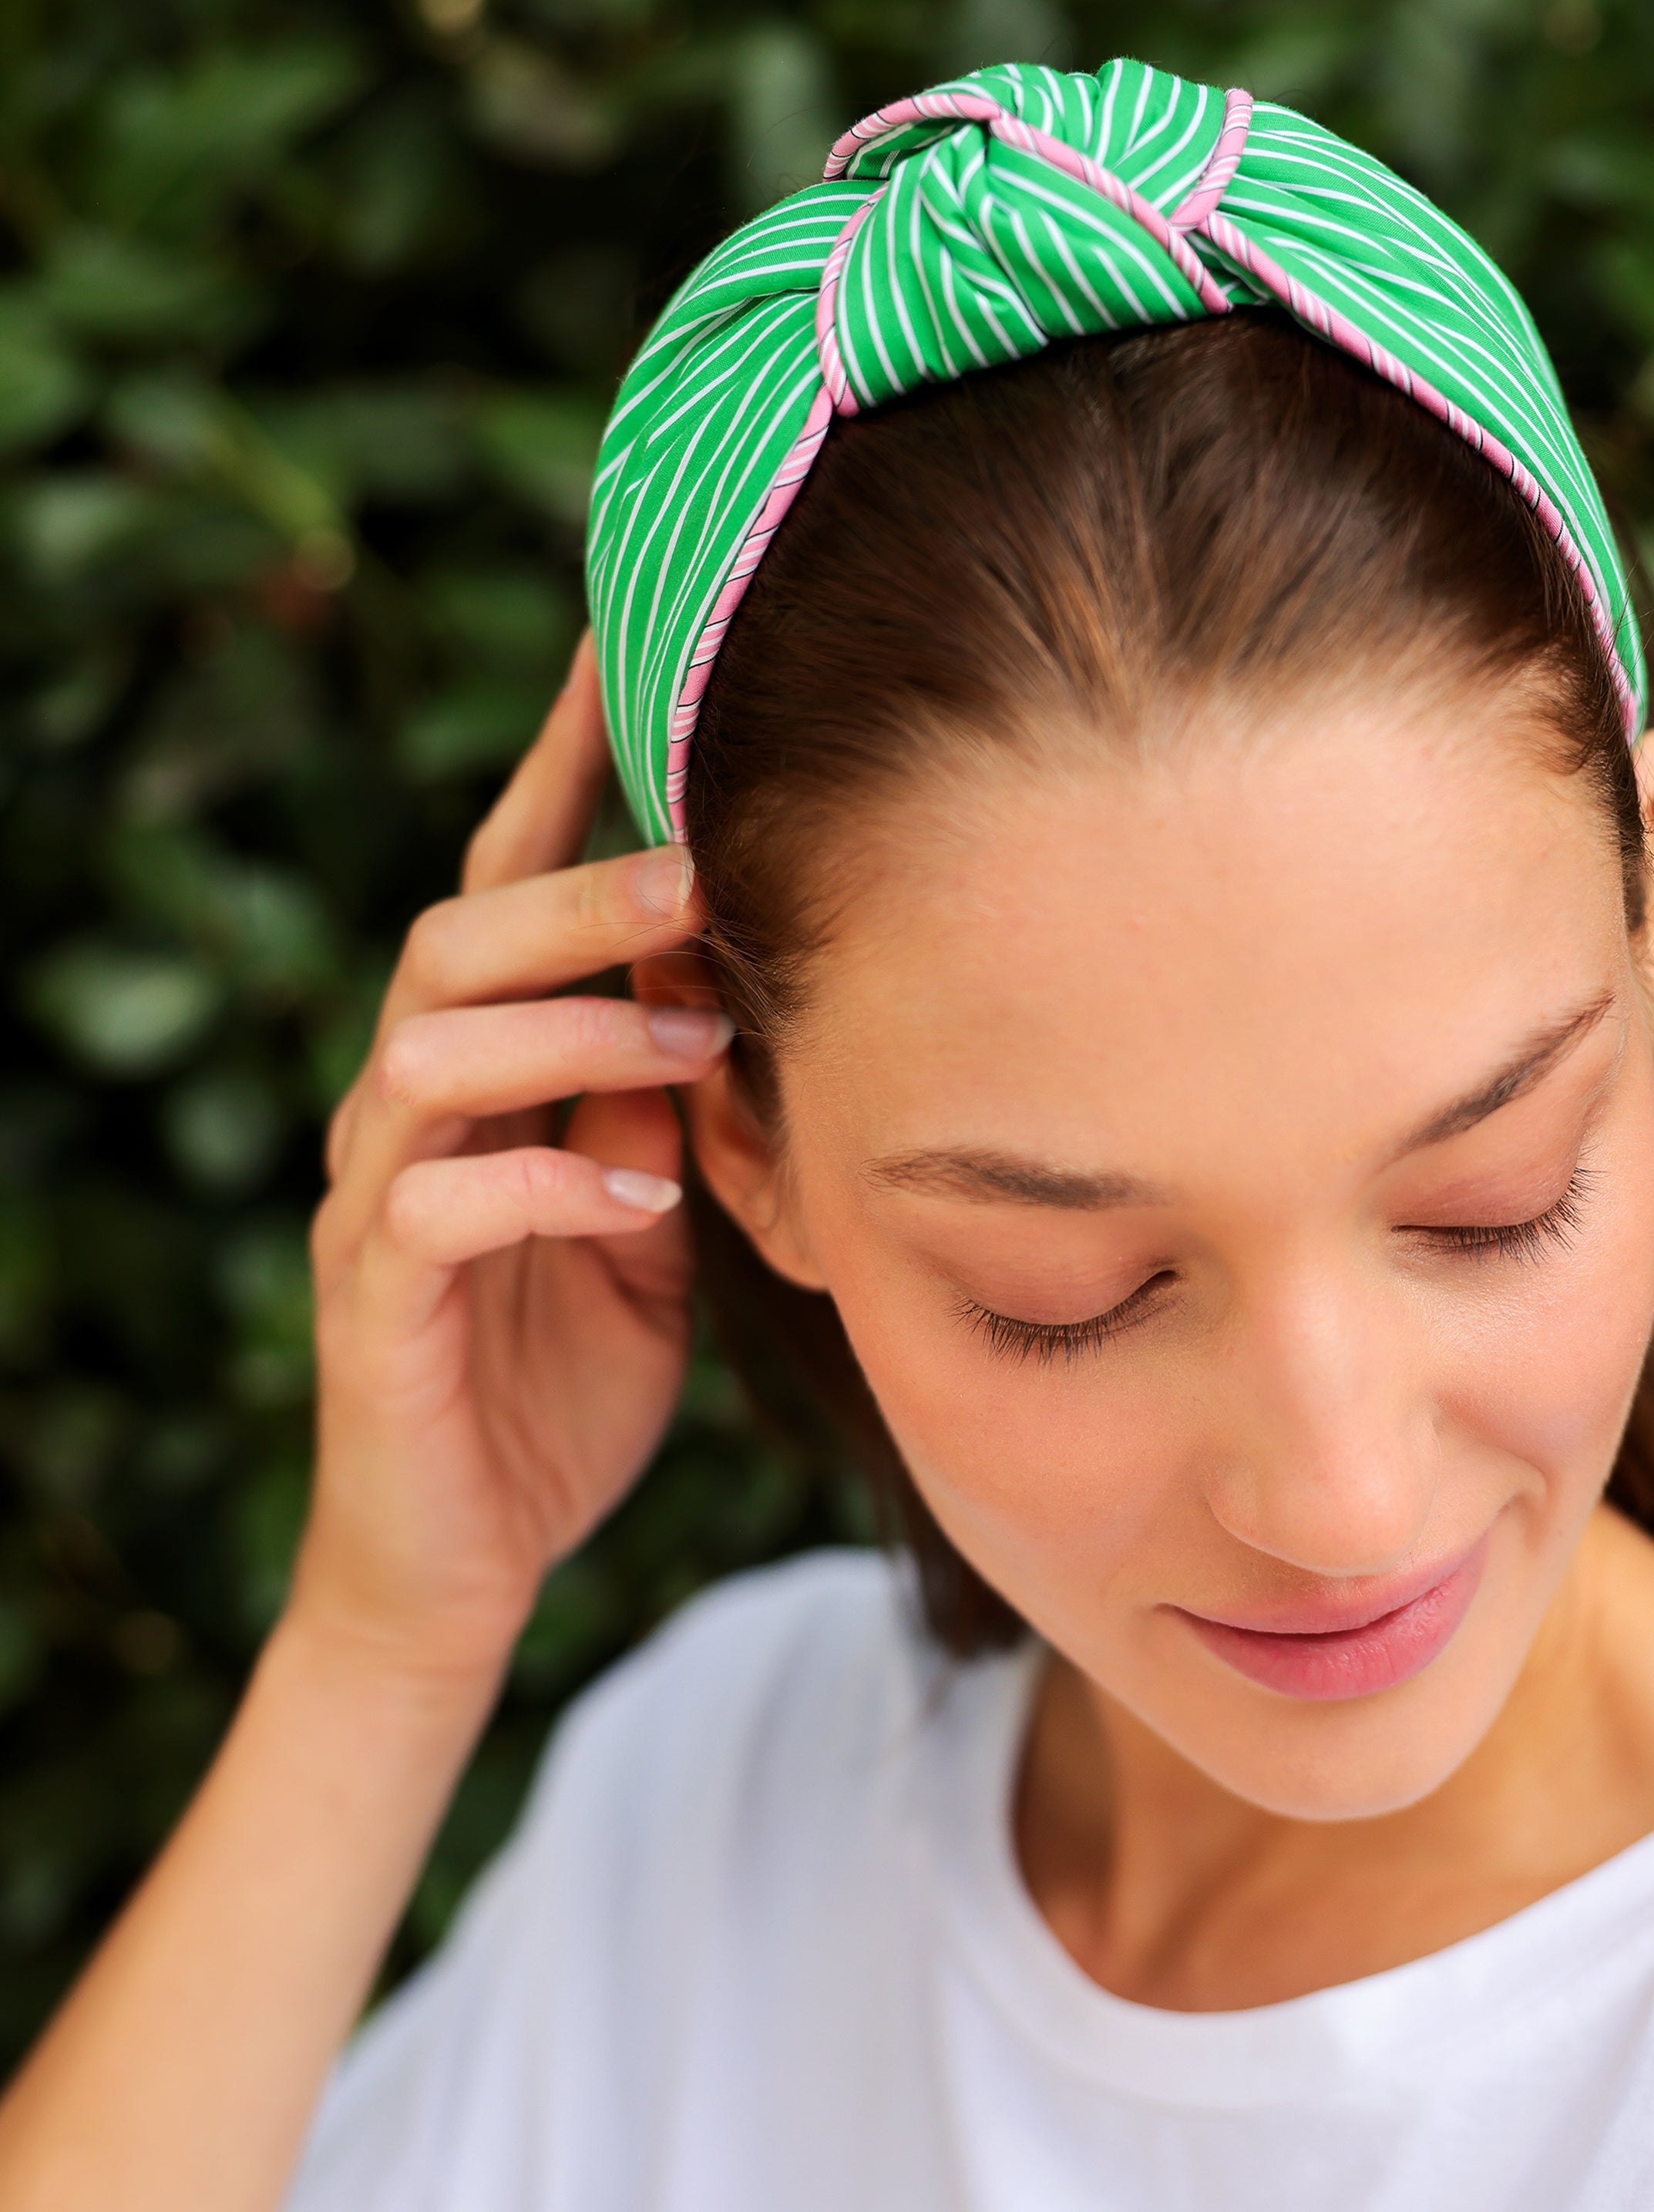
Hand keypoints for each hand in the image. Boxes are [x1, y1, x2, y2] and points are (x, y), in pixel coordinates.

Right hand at [292, 637, 728, 1695]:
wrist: (466, 1559)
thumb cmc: (558, 1384)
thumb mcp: (646, 1233)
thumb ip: (663, 1119)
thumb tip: (721, 1000)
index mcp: (484, 1081)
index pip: (504, 895)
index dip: (555, 770)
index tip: (620, 652)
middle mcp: (410, 1118)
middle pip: (453, 943)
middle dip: (580, 896)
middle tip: (705, 872)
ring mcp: (377, 1204)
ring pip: (428, 1053)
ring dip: (572, 1034)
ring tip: (691, 1049)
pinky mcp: (374, 1301)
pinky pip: (435, 1207)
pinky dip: (545, 1188)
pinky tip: (641, 1204)